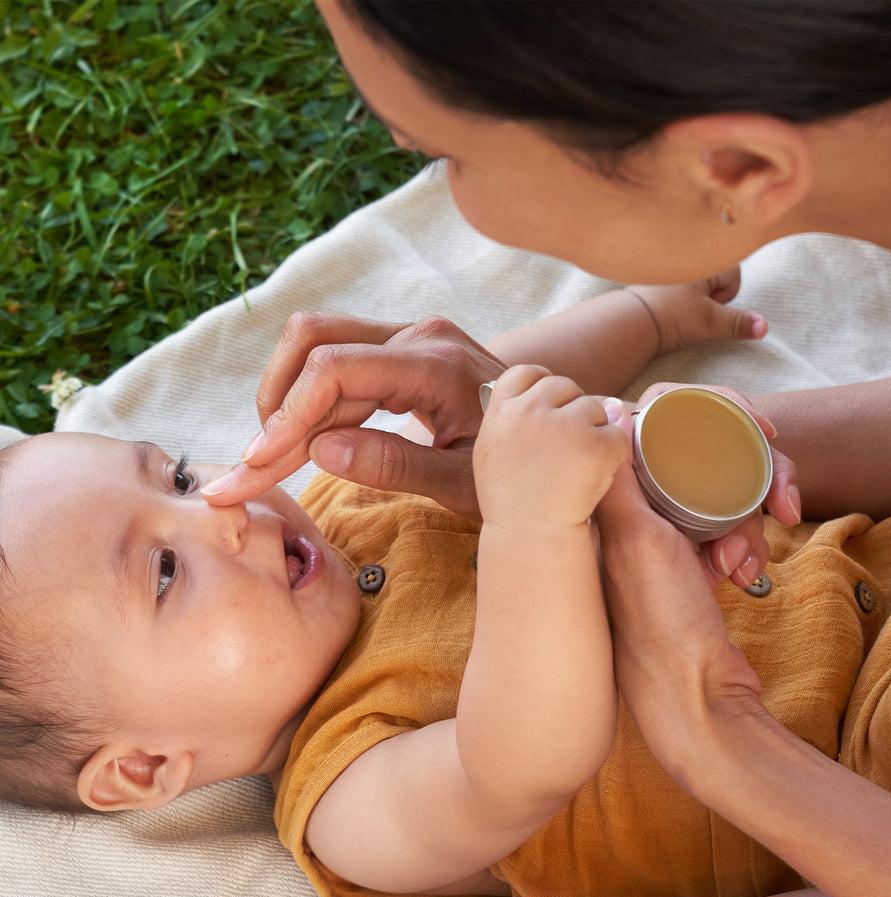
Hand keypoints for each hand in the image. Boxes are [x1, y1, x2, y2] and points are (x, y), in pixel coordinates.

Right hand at [203, 312, 500, 515]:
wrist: (553, 438)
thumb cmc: (518, 467)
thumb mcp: (465, 484)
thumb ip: (397, 468)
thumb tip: (321, 452)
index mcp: (437, 365)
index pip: (336, 370)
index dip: (290, 415)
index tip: (259, 463)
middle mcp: (419, 334)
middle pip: (315, 342)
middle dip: (276, 403)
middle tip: (255, 466)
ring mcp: (410, 334)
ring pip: (318, 344)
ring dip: (287, 396)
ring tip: (275, 457)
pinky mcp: (402, 346)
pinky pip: (338, 358)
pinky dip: (312, 399)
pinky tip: (303, 443)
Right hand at [475, 367, 628, 531]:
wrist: (531, 538)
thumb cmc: (512, 502)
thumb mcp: (493, 453)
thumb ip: (513, 418)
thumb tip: (551, 390)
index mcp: (502, 411)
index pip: (528, 373)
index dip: (543, 386)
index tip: (551, 409)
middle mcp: (531, 411)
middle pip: (565, 386)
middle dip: (572, 410)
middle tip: (567, 450)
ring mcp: (566, 426)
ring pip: (595, 407)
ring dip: (594, 431)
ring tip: (576, 468)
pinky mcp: (596, 445)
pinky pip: (617, 435)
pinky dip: (614, 454)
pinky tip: (595, 477)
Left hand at [596, 431, 765, 781]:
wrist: (695, 701)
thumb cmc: (662, 625)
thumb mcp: (636, 542)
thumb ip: (617, 483)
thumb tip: (603, 419)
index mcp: (609, 512)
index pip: (654, 443)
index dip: (702, 432)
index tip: (748, 430)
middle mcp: (629, 526)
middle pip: (693, 470)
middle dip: (738, 490)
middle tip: (769, 511)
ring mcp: (661, 548)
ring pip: (717, 501)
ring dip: (742, 526)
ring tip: (737, 563)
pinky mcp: (690, 570)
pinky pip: (725, 535)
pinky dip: (741, 549)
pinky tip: (740, 576)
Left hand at [628, 267, 766, 354]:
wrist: (628, 322)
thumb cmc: (671, 318)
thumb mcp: (709, 322)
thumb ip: (738, 323)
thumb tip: (765, 327)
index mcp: (705, 258)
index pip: (733, 274)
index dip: (724, 296)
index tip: (706, 307)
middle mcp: (687, 252)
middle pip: (715, 276)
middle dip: (709, 295)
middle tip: (690, 309)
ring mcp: (669, 262)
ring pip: (696, 280)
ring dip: (692, 295)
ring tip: (675, 308)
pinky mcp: (653, 273)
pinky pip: (677, 282)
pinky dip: (674, 294)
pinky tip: (662, 304)